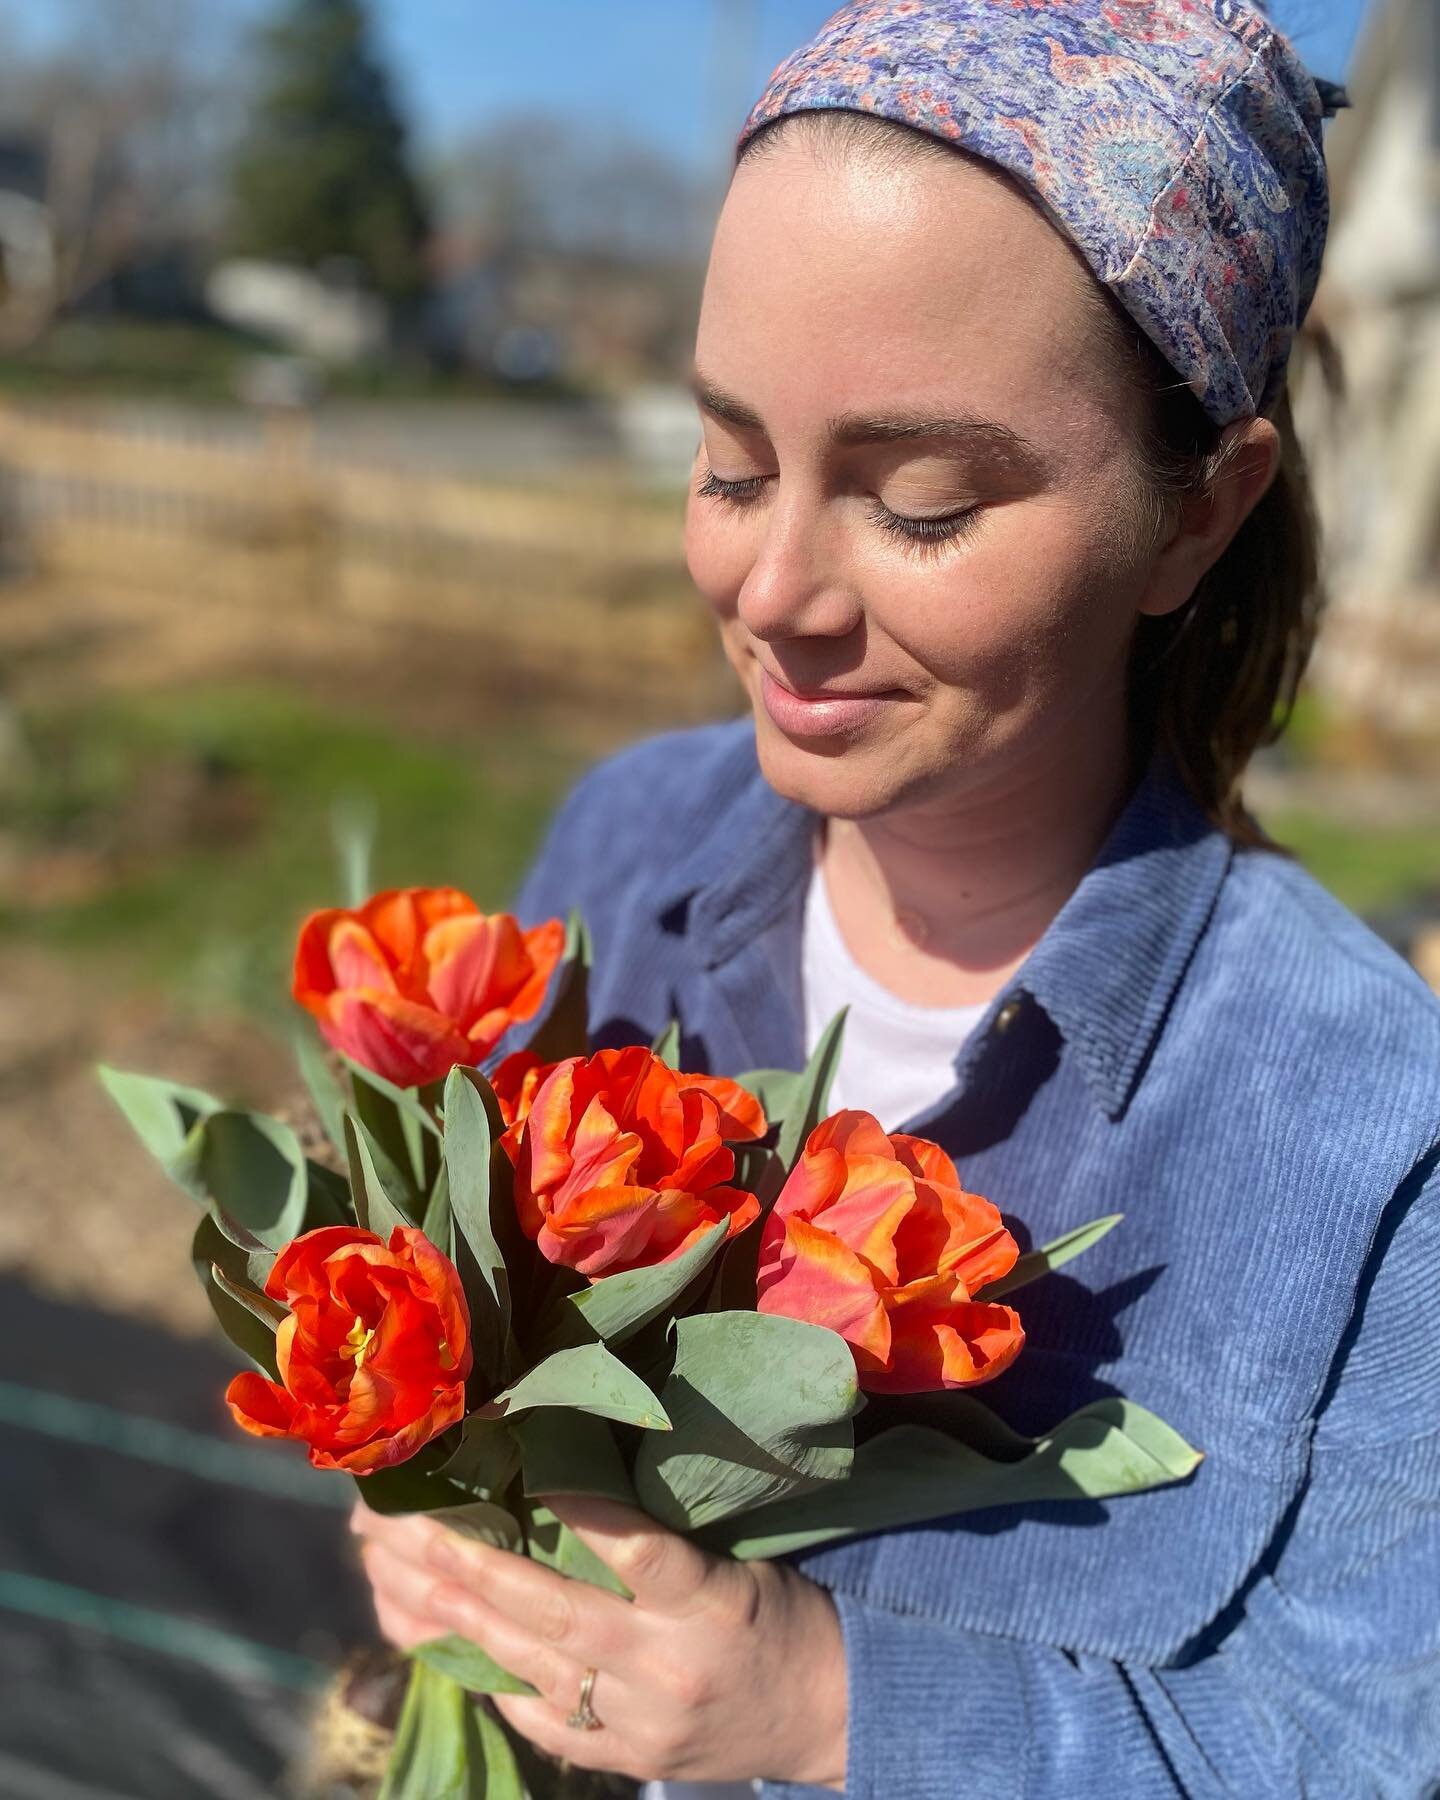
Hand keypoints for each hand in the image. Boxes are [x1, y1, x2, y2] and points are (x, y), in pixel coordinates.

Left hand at [351, 1494, 846, 1789]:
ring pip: (541, 1670)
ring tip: (417, 1585)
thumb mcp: (739, 1564)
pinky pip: (553, 1725)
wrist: (832, 1713)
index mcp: (711, 1603)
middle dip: (482, 1573)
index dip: (579, 1512)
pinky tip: (463, 1652)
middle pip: (562, 1615)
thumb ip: (666, 1542)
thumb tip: (576, 1483)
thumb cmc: (783, 1614)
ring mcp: (645, 1723)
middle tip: (421, 1533)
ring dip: (472, 1626)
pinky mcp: (632, 1761)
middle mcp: (670, 1666)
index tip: (523, 1472)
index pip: (638, 1552)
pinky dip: (507, 1687)